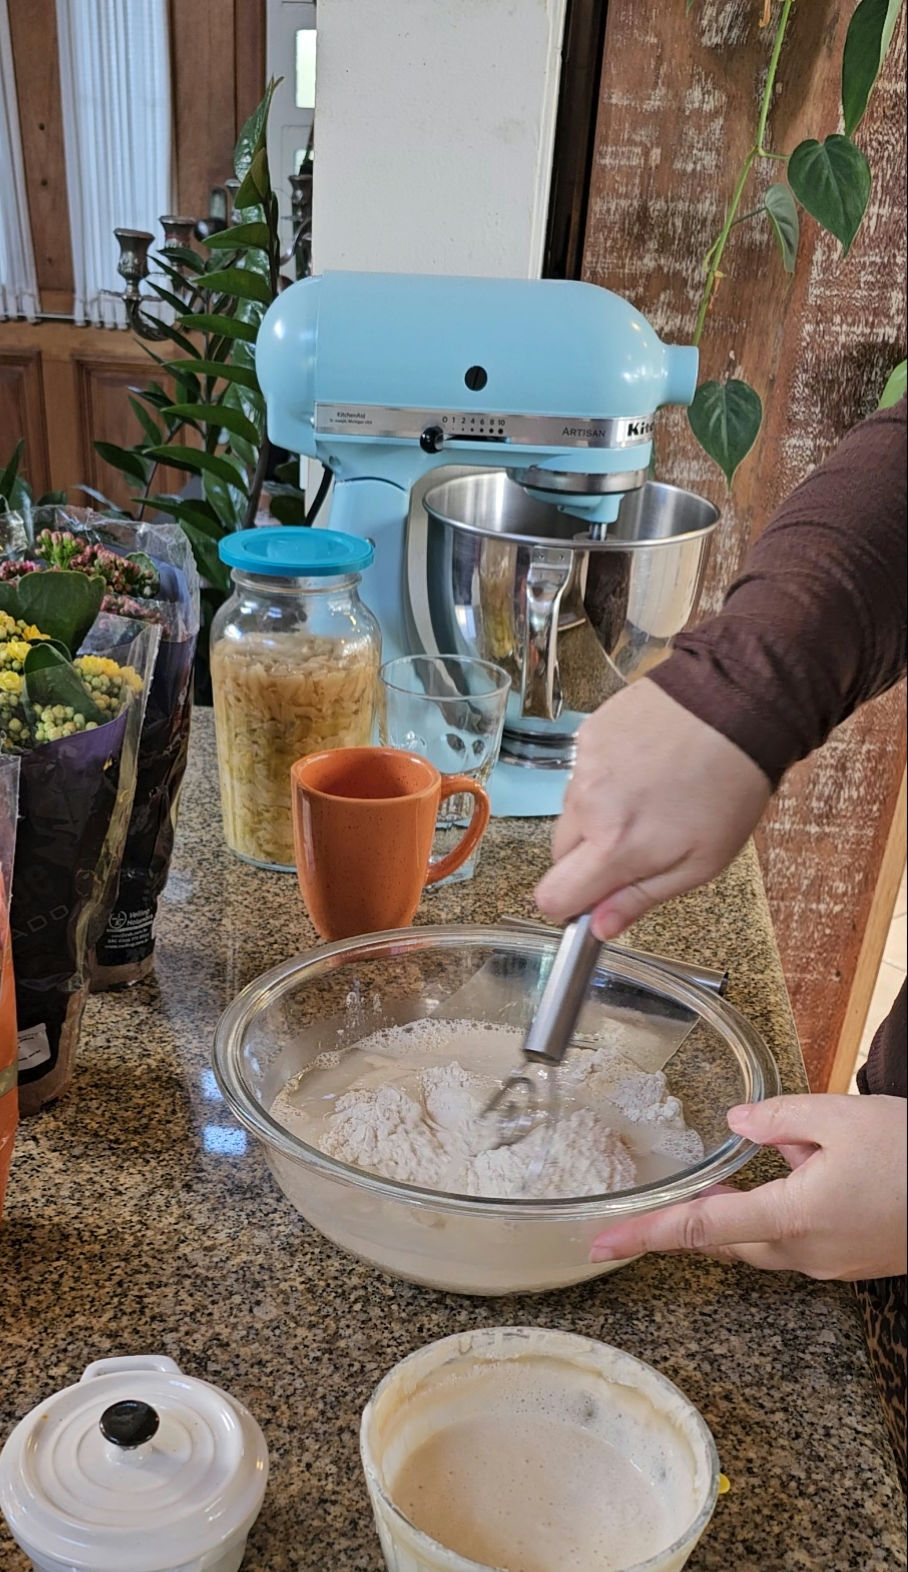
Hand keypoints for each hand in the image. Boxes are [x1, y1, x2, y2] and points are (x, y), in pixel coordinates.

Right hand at [535, 680, 770, 938]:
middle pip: (559, 856)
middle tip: (637, 842)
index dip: (571, 906)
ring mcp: (583, 767)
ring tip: (648, 796)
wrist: (735, 704)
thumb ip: (642, 897)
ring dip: (597, 816)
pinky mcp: (586, 736)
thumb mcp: (702, 862)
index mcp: (615, 846)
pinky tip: (643, 766)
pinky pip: (580, 775)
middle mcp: (587, 806)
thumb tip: (598, 928)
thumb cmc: (729, 789)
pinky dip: (604, 779)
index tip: (596, 898)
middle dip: (589, 860)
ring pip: (570, 813)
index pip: (552, 897)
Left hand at [589, 1094, 907, 1281]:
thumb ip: (778, 1117)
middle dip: (705, 1211)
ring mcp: (829, 1263)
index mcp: (793, 1217)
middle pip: (730, 1235)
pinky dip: (788, 1206)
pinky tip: (813, 1168)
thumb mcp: (839, 1116)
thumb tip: (737, 1124)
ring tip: (780, 1158)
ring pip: (765, 1235)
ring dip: (753, 1204)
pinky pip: (799, 1235)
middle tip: (682, 1187)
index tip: (600, 1243)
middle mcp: (805, 1252)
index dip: (645, 1235)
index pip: (700, 1229)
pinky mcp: (849, 1260)